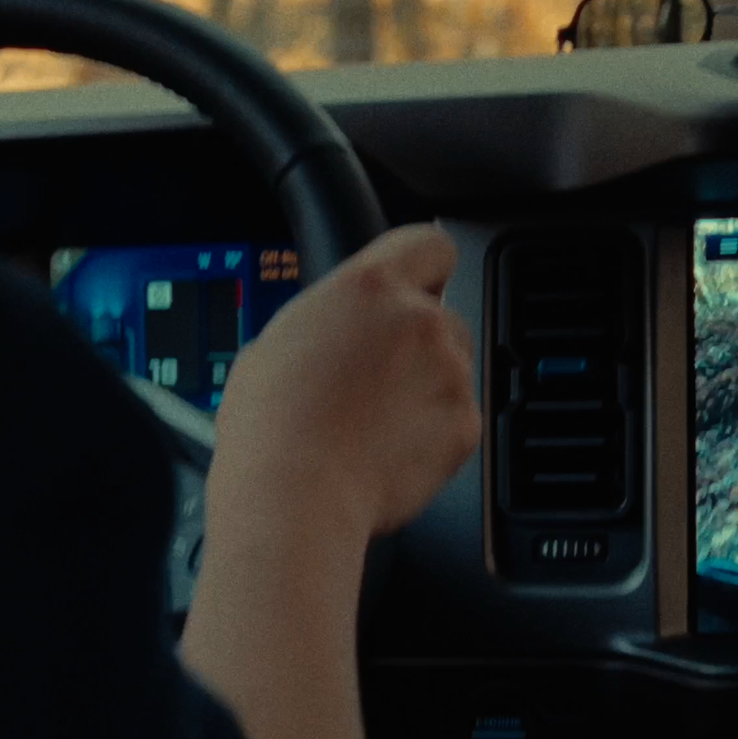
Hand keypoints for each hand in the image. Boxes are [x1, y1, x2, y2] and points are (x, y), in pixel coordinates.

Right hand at [209, 224, 479, 547]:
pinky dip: (434, 434)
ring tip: (374, 423)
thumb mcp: (278, 341)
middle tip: (378, 378)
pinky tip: (389, 450)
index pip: (430, 245)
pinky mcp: (465, 424)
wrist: (296, 494)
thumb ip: (330, 320)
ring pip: (453, 369)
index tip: (418, 286)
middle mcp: (419, 320)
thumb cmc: (272, 426)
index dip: (425, 268)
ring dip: (426, 388)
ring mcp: (450, 372)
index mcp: (369, 288)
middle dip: (419, 344)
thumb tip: (337, 333)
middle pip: (442, 316)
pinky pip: (458, 419)